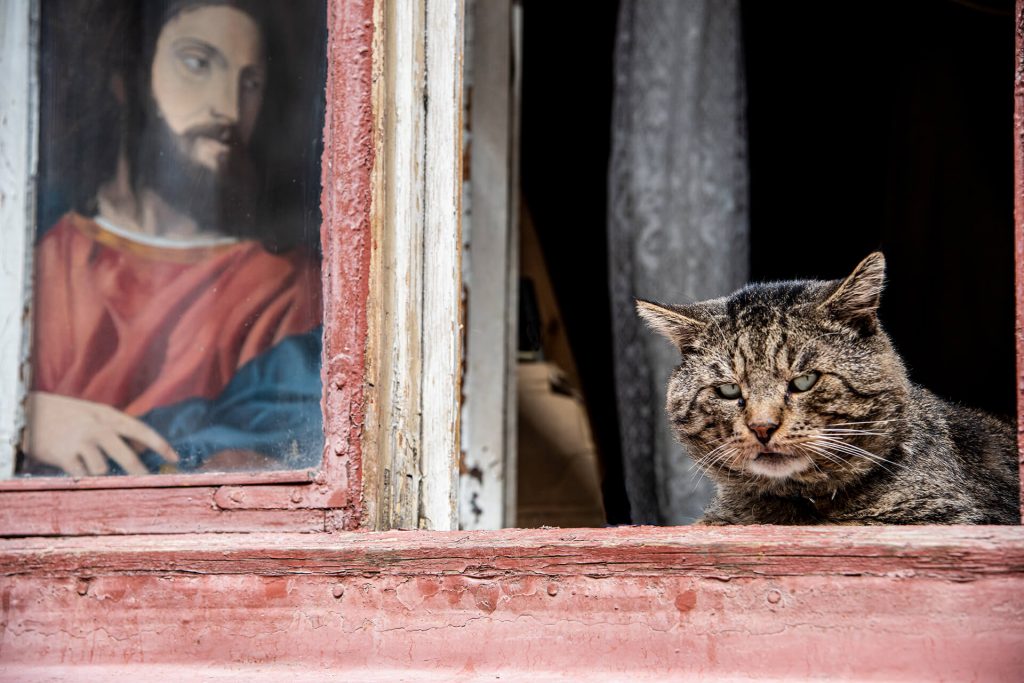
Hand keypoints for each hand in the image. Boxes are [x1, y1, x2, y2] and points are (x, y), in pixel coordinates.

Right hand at [22, 392, 179, 476]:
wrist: (29, 411)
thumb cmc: (69, 415)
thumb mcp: (96, 415)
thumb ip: (119, 430)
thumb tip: (143, 450)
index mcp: (109, 416)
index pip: (142, 430)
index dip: (160, 445)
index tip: (175, 457)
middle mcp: (97, 428)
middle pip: (126, 455)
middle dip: (140, 473)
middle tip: (152, 485)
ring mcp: (80, 442)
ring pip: (102, 468)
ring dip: (102, 474)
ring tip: (92, 469)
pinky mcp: (63, 455)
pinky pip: (81, 475)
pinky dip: (84, 478)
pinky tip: (80, 474)